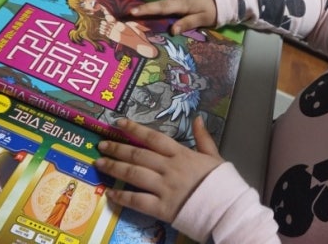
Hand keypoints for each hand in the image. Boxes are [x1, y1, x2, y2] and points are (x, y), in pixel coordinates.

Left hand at [94, 117, 223, 222]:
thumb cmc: (222, 183)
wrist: (228, 209)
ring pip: (134, 174)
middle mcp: (169, 168)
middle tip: (101, 144)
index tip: (118, 122)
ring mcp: (164, 188)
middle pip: (138, 155)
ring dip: (115, 168)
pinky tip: (110, 193)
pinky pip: (138, 201)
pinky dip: (122, 197)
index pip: (153, 138)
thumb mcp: (215, 156)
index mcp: (182, 154)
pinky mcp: (162, 208)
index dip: (134, 129)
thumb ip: (204, 138)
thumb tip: (198, 118)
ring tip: (100, 163)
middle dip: (117, 148)